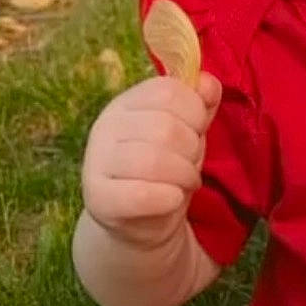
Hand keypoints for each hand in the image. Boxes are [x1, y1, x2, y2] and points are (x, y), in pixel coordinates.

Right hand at [81, 70, 221, 247]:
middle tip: (190, 165)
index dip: (195, 112)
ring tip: (185, 183)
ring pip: (154, 161)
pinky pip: (143, 195)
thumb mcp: (187, 133)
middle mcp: (105, 127)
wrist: (138, 221)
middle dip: (192, 149)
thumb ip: (199, 106)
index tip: (197, 131)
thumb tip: (209, 83)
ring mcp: (96, 163)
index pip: (168, 91)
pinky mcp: (99, 199)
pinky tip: (172, 200)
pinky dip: (169, 198)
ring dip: (184, 175)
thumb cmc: (165, 171)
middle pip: (165, 127)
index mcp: (125, 103)